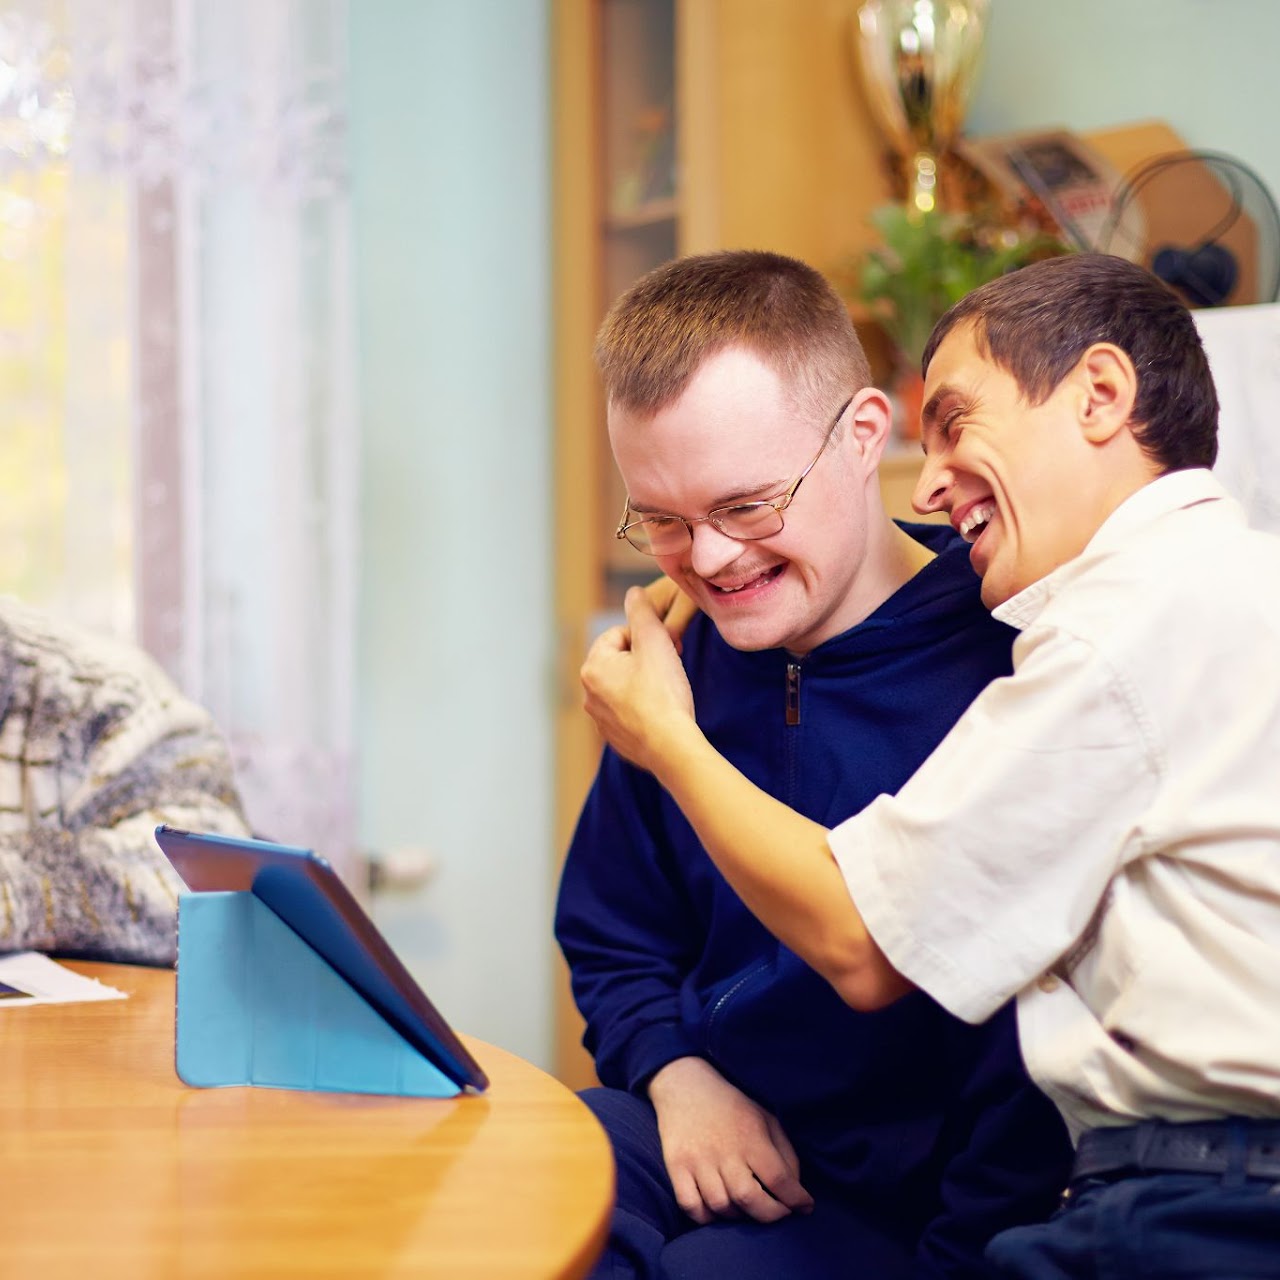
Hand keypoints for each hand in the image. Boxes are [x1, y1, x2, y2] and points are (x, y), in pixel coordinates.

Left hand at [581, 587, 696, 774]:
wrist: (671, 747)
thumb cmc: (663, 693)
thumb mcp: (654, 641)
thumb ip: (642, 612)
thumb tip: (633, 593)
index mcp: (593, 667)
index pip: (618, 635)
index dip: (645, 637)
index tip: (665, 649)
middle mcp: (588, 694)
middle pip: (620, 661)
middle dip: (644, 660)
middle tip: (668, 668)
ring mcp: (600, 720)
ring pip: (624, 687)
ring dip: (643, 684)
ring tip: (666, 692)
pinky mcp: (615, 739)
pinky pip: (628, 713)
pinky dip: (643, 709)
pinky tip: (661, 713)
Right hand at [648, 1057, 812, 1225]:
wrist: (684, 1085)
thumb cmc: (731, 1106)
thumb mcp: (765, 1118)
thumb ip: (785, 1153)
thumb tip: (795, 1189)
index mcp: (751, 1136)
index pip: (779, 1179)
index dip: (796, 1199)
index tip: (805, 1206)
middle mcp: (724, 1151)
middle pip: (750, 1199)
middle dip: (771, 1214)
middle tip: (779, 1211)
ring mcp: (698, 1161)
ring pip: (721, 1207)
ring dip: (739, 1216)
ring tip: (747, 1206)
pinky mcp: (676, 1167)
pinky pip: (691, 1207)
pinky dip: (706, 1217)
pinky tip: (718, 1208)